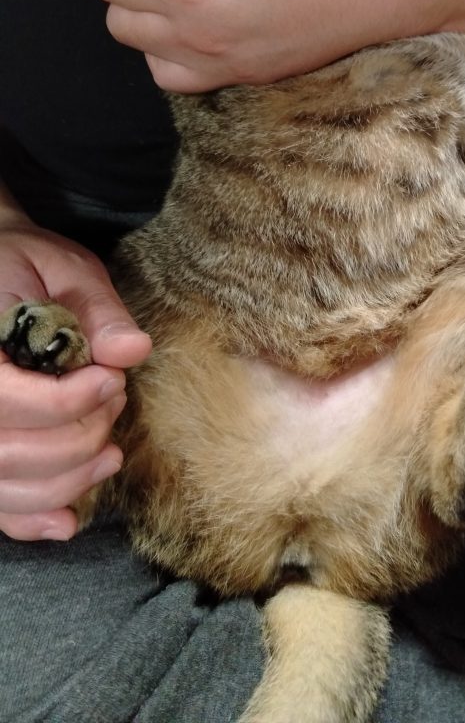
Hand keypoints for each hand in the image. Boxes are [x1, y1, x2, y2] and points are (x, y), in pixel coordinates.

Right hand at [0, 212, 150, 540]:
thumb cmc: (27, 265)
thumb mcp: (66, 269)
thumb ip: (97, 311)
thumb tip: (132, 352)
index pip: (5, 400)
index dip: (64, 403)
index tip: (109, 380)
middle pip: (7, 451)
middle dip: (76, 438)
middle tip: (113, 400)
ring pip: (4, 484)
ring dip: (66, 481)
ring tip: (110, 454)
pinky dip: (31, 519)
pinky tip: (68, 519)